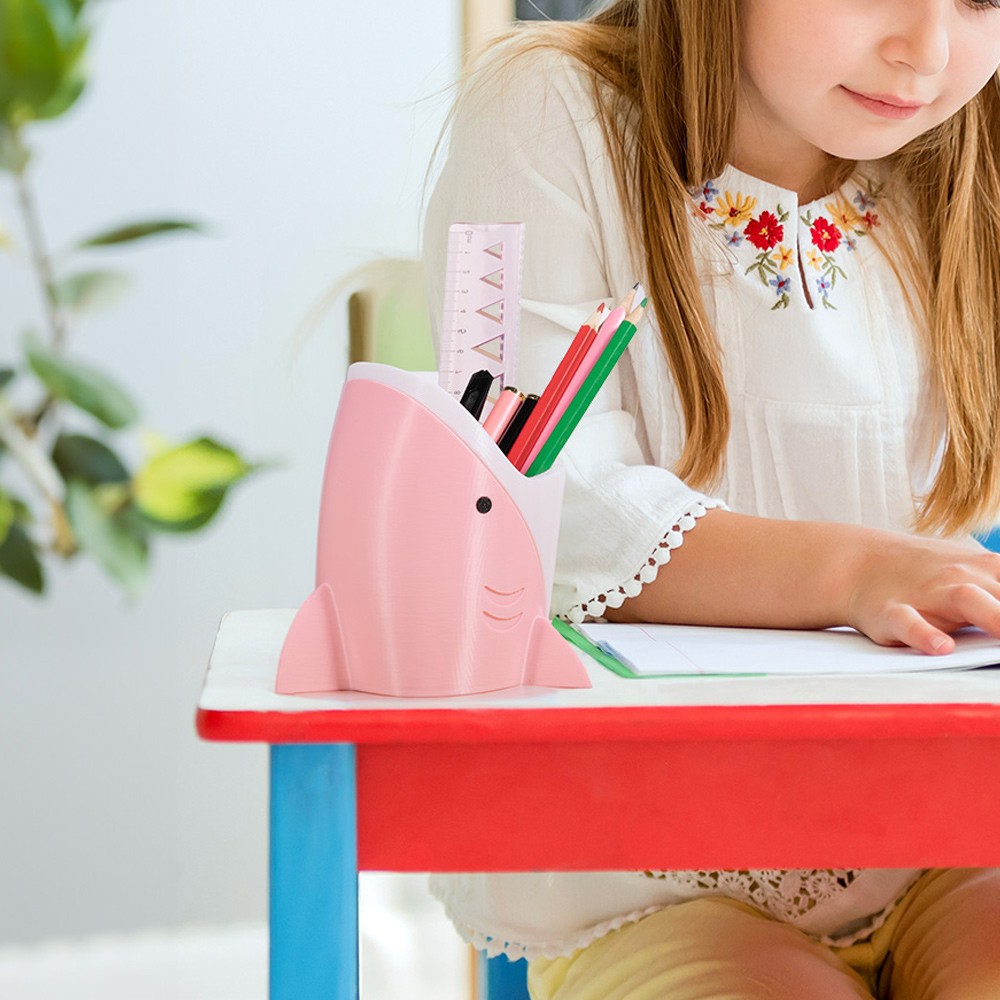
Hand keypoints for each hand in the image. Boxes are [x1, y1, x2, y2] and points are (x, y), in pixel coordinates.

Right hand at [845, 533, 999, 653]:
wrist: (859, 564)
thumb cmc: (928, 576)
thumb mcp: (978, 572)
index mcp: (992, 569)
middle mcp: (967, 579)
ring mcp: (930, 595)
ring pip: (969, 601)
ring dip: (995, 616)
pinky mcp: (894, 613)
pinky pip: (910, 624)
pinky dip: (925, 635)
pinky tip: (941, 646)